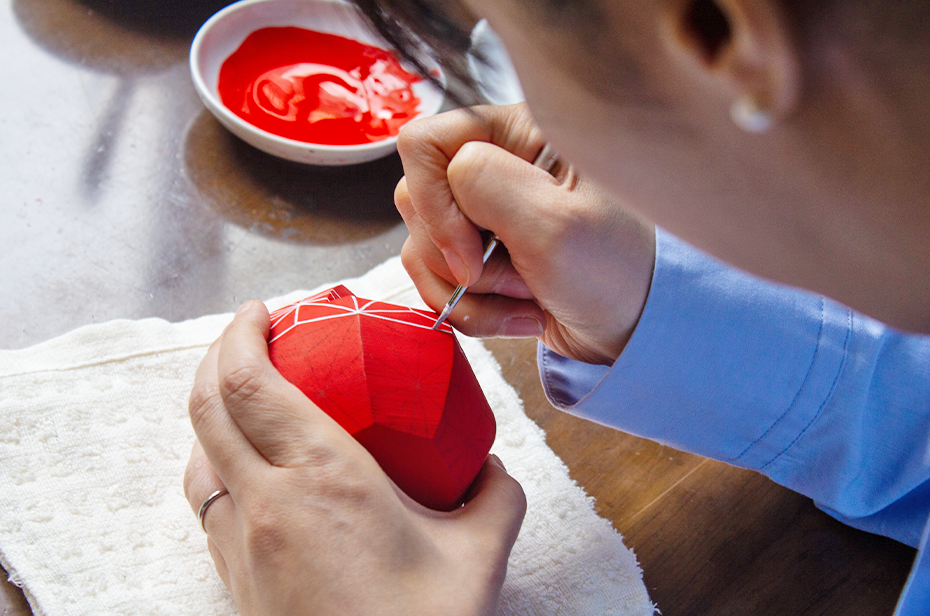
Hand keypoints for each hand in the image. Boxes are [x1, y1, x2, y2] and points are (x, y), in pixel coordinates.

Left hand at [183, 301, 525, 615]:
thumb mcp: (479, 555)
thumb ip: (496, 495)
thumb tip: (490, 464)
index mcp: (322, 479)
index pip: (252, 383)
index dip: (242, 333)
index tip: (260, 308)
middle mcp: (264, 503)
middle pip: (207, 405)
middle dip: (218, 353)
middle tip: (251, 331)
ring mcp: (239, 543)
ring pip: (197, 451)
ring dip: (210, 406)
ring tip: (245, 390)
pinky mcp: (232, 577)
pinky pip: (206, 496)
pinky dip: (214, 456)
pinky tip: (248, 463)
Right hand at [396, 103, 655, 364]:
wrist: (636, 332)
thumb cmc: (616, 273)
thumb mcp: (555, 223)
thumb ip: (486, 183)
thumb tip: (446, 181)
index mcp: (517, 133)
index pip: (423, 144)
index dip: (435, 204)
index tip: (471, 255)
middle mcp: (494, 165)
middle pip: (415, 201)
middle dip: (457, 257)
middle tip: (517, 278)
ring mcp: (483, 215)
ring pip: (421, 249)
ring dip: (469, 292)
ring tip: (527, 300)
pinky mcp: (478, 257)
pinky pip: (438, 283)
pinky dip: (474, 311)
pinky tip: (523, 315)